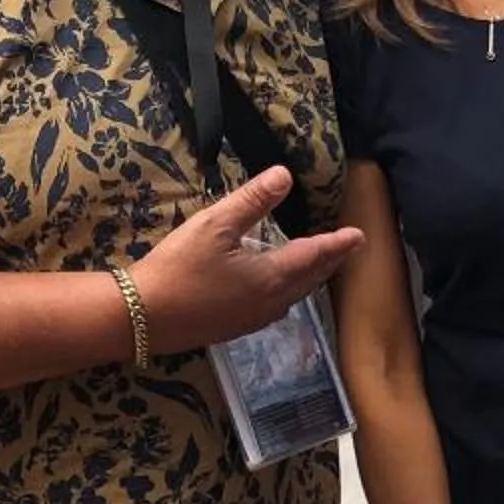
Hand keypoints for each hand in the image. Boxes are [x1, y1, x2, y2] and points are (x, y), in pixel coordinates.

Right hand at [126, 167, 362, 355]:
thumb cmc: (179, 267)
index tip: (360, 236)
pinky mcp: (235, 328)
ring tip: (318, 265)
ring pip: (294, 296)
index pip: (315, 256)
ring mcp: (253, 319)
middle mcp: (271, 302)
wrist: (143, 318)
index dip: (338, 244)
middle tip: (348, 249)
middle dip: (330, 262)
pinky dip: (288, 291)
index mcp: (272, 277)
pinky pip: (275, 307)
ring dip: (310, 278)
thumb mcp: (215, 224)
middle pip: (310, 279)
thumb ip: (252, 200)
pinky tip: (277, 288)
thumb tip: (284, 175)